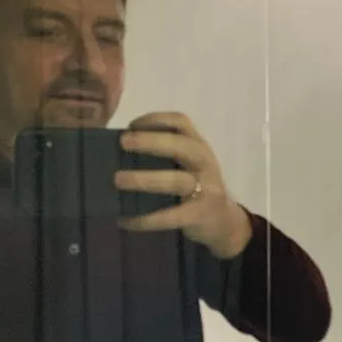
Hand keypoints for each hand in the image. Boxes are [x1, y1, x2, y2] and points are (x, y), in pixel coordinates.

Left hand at [114, 112, 252, 258]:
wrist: (224, 221)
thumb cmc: (196, 187)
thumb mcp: (189, 164)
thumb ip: (166, 154)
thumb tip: (118, 151)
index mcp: (198, 146)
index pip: (181, 122)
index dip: (156, 119)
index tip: (132, 125)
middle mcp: (204, 162)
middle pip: (181, 145)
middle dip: (151, 142)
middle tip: (123, 143)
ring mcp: (205, 188)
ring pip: (175, 180)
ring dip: (144, 179)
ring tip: (118, 180)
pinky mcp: (199, 214)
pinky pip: (170, 216)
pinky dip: (146, 219)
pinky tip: (125, 221)